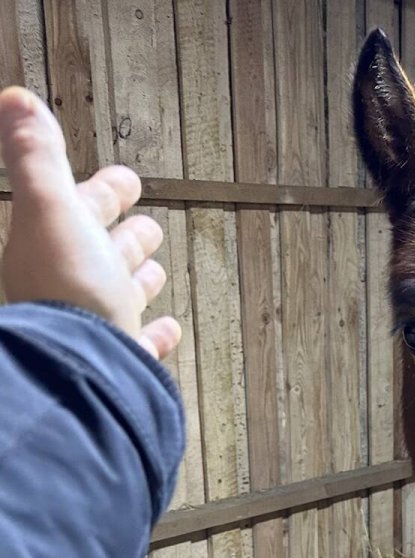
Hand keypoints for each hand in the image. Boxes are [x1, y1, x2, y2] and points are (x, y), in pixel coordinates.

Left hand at [0, 86, 180, 358]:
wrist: (81, 370)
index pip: (80, 208)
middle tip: (148, 229)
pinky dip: (155, 334)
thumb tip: (15, 99)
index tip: (128, 179)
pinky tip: (169, 329)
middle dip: (124, 237)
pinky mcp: (121, 363)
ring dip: (137, 281)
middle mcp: (69, 287)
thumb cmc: (66, 291)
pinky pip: (140, 345)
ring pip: (119, 297)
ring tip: (155, 272)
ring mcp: (96, 327)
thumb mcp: (50, 210)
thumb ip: (36, 158)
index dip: (104, 191)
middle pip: (100, 253)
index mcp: (52, 247)